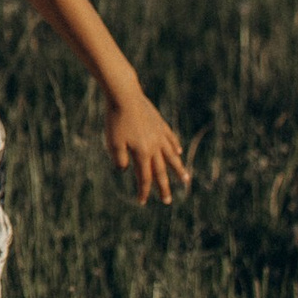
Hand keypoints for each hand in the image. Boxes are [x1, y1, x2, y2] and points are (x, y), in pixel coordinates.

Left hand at [106, 86, 190, 204]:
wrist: (124, 94)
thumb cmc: (116, 119)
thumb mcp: (112, 142)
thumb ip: (119, 159)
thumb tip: (126, 170)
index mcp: (142, 153)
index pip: (144, 178)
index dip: (143, 191)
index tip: (141, 202)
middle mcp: (154, 146)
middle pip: (161, 171)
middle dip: (163, 187)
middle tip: (167, 201)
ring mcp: (159, 134)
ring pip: (171, 156)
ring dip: (178, 169)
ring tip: (185, 180)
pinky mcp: (159, 123)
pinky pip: (170, 138)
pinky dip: (175, 146)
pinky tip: (178, 152)